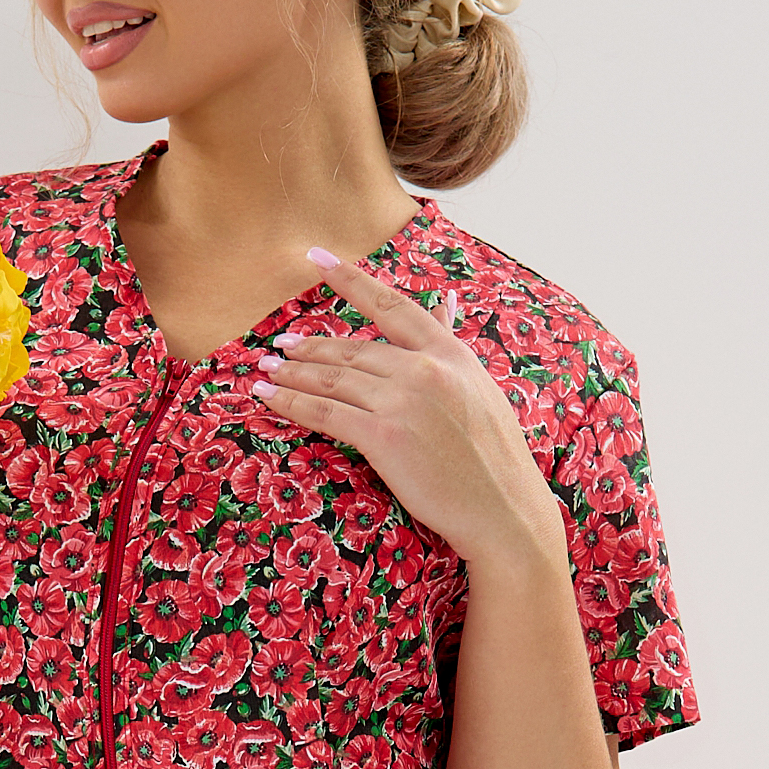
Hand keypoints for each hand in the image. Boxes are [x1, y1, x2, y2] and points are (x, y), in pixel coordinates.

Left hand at [250, 249, 568, 572]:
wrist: (503, 509)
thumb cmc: (494, 458)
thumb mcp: (478, 388)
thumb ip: (450, 345)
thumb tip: (444, 303)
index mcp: (449, 353)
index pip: (390, 304)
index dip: (350, 279)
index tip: (317, 258)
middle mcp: (424, 368)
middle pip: (351, 348)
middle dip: (308, 346)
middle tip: (279, 346)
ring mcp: (403, 401)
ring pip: (332, 377)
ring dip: (291, 372)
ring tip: (266, 370)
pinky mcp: (384, 436)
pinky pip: (325, 412)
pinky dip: (291, 401)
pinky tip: (268, 396)